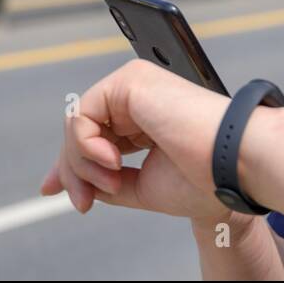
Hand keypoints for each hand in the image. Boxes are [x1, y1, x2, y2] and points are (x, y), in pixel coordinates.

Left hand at [40, 59, 231, 223]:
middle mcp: (140, 96)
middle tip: (82, 202)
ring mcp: (135, 85)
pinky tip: (111, 161)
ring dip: (82, 163)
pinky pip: (83, 114)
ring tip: (110, 182)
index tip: (52, 189)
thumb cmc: (201, 178)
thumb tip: (73, 182)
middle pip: (83, 129)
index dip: (72, 162)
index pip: (97, 134)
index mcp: (147, 118)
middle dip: (73, 169)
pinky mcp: (131, 81)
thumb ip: (107, 180)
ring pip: (79, 124)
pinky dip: (85, 145)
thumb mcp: (142, 185)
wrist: (230, 167)